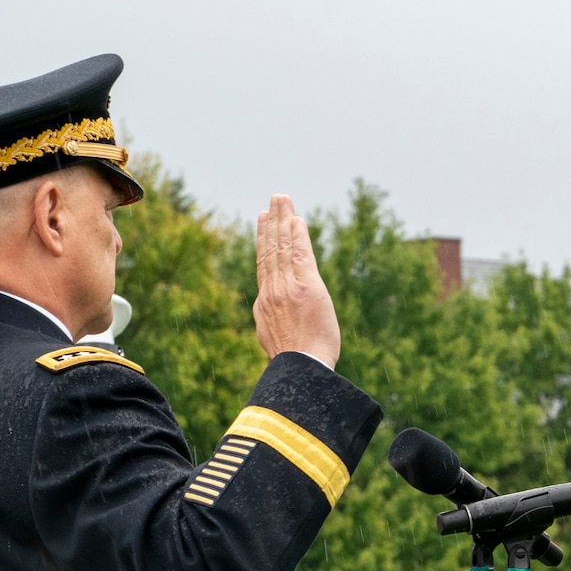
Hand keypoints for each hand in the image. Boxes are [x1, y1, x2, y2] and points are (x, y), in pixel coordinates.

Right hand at [253, 194, 340, 366]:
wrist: (300, 371)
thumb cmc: (294, 364)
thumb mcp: (275, 341)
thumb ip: (274, 323)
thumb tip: (273, 321)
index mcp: (265, 305)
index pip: (264, 266)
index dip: (264, 241)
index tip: (264, 222)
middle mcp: (273, 292)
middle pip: (271, 250)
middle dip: (272, 223)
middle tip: (275, 201)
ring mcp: (287, 288)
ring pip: (282, 247)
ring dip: (283, 220)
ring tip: (283, 199)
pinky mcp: (307, 287)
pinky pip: (300, 254)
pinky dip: (298, 236)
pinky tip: (297, 220)